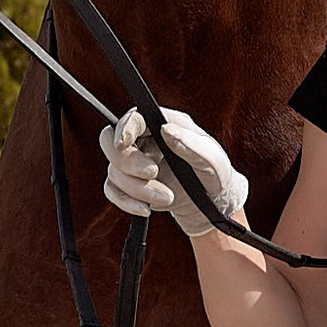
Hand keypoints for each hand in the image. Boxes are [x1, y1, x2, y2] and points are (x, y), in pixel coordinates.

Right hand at [98, 104, 249, 236]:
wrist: (212, 203)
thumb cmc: (215, 174)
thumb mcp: (212, 159)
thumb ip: (190, 143)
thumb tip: (166, 130)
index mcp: (164, 124)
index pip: (134, 118)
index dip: (124, 128)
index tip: (123, 143)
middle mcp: (145, 140)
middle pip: (112, 142)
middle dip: (128, 162)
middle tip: (152, 173)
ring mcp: (134, 163)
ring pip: (114, 171)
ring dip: (138, 188)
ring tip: (167, 197)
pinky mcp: (129, 185)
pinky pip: (112, 190)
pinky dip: (126, 202)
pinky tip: (146, 209)